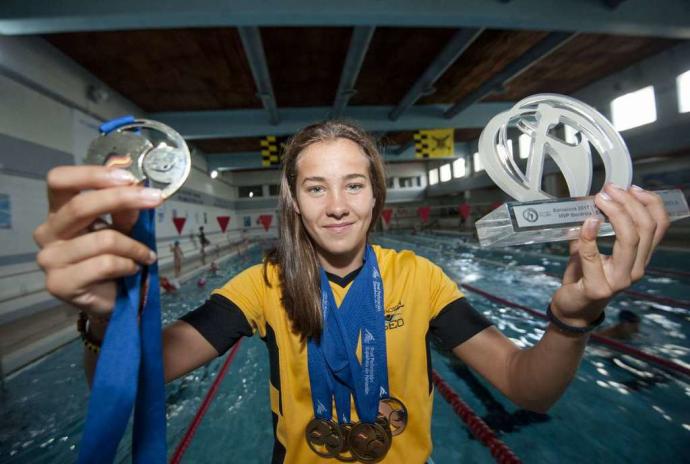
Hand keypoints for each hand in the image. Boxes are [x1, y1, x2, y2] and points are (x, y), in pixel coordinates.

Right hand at [33, 166, 163, 317]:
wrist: (112, 301)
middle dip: (123, 199)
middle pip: (80, 206)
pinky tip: (133, 270)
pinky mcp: (59, 284)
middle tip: (156, 199)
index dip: (92, 174)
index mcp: (58, 213)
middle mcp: (47, 233)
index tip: (129, 177)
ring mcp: (50, 259)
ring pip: (103, 239)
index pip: (60, 180)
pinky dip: (128, 265)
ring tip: (146, 255)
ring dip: (135, 246)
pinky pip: (105, 264)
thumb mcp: (122, 228)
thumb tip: (134, 185)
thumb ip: (124, 208)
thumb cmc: (114, 259)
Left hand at [551, 183, 669, 325]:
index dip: (651, 203)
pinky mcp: (598, 287)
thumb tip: (588, 199)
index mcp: (640, 257)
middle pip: (645, 229)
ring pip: (629, 240)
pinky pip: (594, 255)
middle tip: (609, 190)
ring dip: (615, 214)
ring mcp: (620, 280)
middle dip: (629, 203)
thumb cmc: (584, 276)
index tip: (632, 188)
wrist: (572, 308)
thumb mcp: (594, 248)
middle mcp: (636, 269)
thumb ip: (595, 228)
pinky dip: (589, 236)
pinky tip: (586, 223)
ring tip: (600, 200)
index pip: (659, 226)